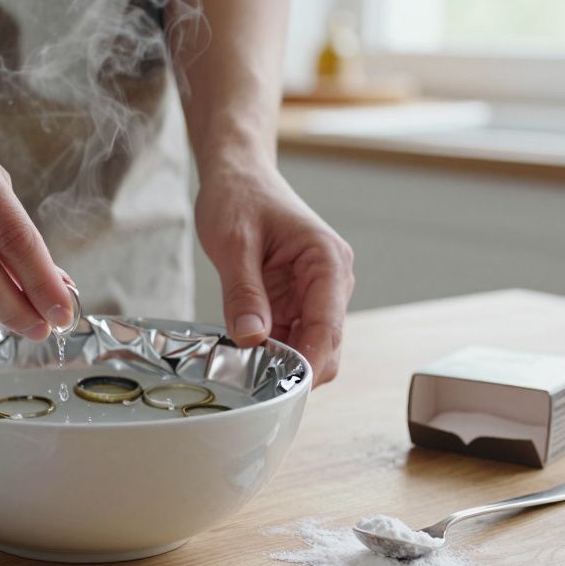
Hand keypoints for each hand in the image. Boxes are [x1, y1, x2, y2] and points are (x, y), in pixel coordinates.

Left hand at [195, 165, 354, 384]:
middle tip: (250, 380)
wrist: (237, 175)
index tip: (282, 389)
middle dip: (293, 368)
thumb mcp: (234, 243)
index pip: (328, 328)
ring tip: (239, 366)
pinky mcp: (294, 301)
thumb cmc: (240, 196)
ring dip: (278, 362)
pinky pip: (287, 337)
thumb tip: (252, 340)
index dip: (308, 364)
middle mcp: (331, 282)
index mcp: (328, 262)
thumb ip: (244, 293)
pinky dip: (267, 351)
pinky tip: (241, 353)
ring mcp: (314, 294)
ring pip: (307, 347)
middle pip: (325, 346)